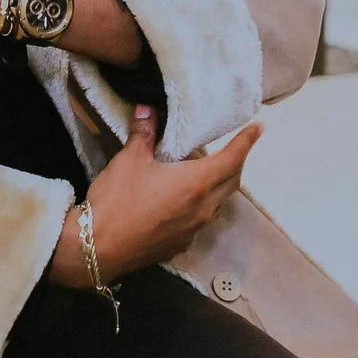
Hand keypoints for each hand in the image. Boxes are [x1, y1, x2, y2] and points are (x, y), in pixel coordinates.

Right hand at [46, 106, 256, 287]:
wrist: (98, 248)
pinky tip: (182, 201)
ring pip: (217, 204)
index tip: (258, 129)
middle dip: (235, 163)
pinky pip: (200, 221)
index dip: (246, 142)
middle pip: (231, 183)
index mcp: (196, 183)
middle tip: (233, 148)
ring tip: (206, 172)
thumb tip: (147, 109)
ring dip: (218, 186)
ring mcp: (193, 230)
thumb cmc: (117, 200)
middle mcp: (203, 209)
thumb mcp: (129, 160)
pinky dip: (200, 206)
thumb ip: (144, 134)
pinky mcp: (179, 245)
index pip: (232, 159)